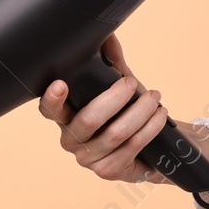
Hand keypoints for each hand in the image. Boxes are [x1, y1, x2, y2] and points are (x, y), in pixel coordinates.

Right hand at [38, 33, 171, 184]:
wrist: (150, 147)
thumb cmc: (127, 114)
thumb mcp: (120, 88)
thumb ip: (113, 64)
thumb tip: (108, 37)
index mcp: (67, 117)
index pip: (50, 110)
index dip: (52, 98)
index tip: (61, 84)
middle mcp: (71, 140)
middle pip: (88, 120)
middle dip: (116, 97)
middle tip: (132, 84)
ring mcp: (88, 159)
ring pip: (115, 133)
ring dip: (140, 111)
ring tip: (155, 98)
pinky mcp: (108, 171)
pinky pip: (131, 146)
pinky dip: (150, 128)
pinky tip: (159, 116)